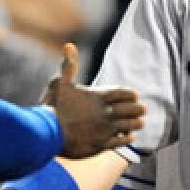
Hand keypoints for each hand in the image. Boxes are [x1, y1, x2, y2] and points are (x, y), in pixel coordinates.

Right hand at [44, 44, 143, 158]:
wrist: (48, 132)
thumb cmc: (54, 107)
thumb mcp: (61, 84)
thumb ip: (68, 66)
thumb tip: (69, 45)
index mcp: (99, 97)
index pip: (126, 94)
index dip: (132, 95)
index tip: (134, 97)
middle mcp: (105, 113)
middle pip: (133, 110)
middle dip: (138, 110)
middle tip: (141, 110)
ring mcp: (105, 129)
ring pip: (130, 125)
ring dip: (135, 124)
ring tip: (138, 124)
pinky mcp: (101, 144)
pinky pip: (122, 142)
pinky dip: (127, 139)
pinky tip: (129, 137)